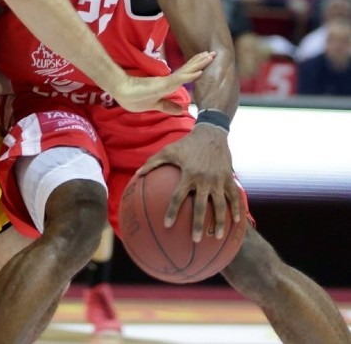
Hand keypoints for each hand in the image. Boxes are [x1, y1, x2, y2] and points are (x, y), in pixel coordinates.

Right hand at [113, 51, 213, 114]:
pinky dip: (189, 76)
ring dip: (198, 65)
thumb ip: (167, 106)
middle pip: (187, 70)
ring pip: (185, 72)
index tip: (205, 61)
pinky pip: (178, 80)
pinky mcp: (161, 85)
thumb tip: (181, 111)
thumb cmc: (134, 98)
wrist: (120, 92)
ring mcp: (165, 82)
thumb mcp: (155, 104)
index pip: (185, 75)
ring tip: (208, 56)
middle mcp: (168, 81)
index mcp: (168, 85)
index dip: (195, 67)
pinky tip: (198, 72)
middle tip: (212, 53)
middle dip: (200, 62)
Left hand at [137, 124, 240, 241]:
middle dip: (199, 224)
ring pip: (221, 205)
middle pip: (201, 206)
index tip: (166, 225)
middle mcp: (204, 179)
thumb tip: (136, 174)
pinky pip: (235, 197)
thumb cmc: (186, 144)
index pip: (178, 197)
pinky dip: (237, 210)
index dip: (172, 211)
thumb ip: (152, 163)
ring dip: (220, 222)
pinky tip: (237, 223)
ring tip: (218, 237)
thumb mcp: (168, 150)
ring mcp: (219, 180)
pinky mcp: (230, 179)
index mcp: (188, 174)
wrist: (211, 134)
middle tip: (196, 240)